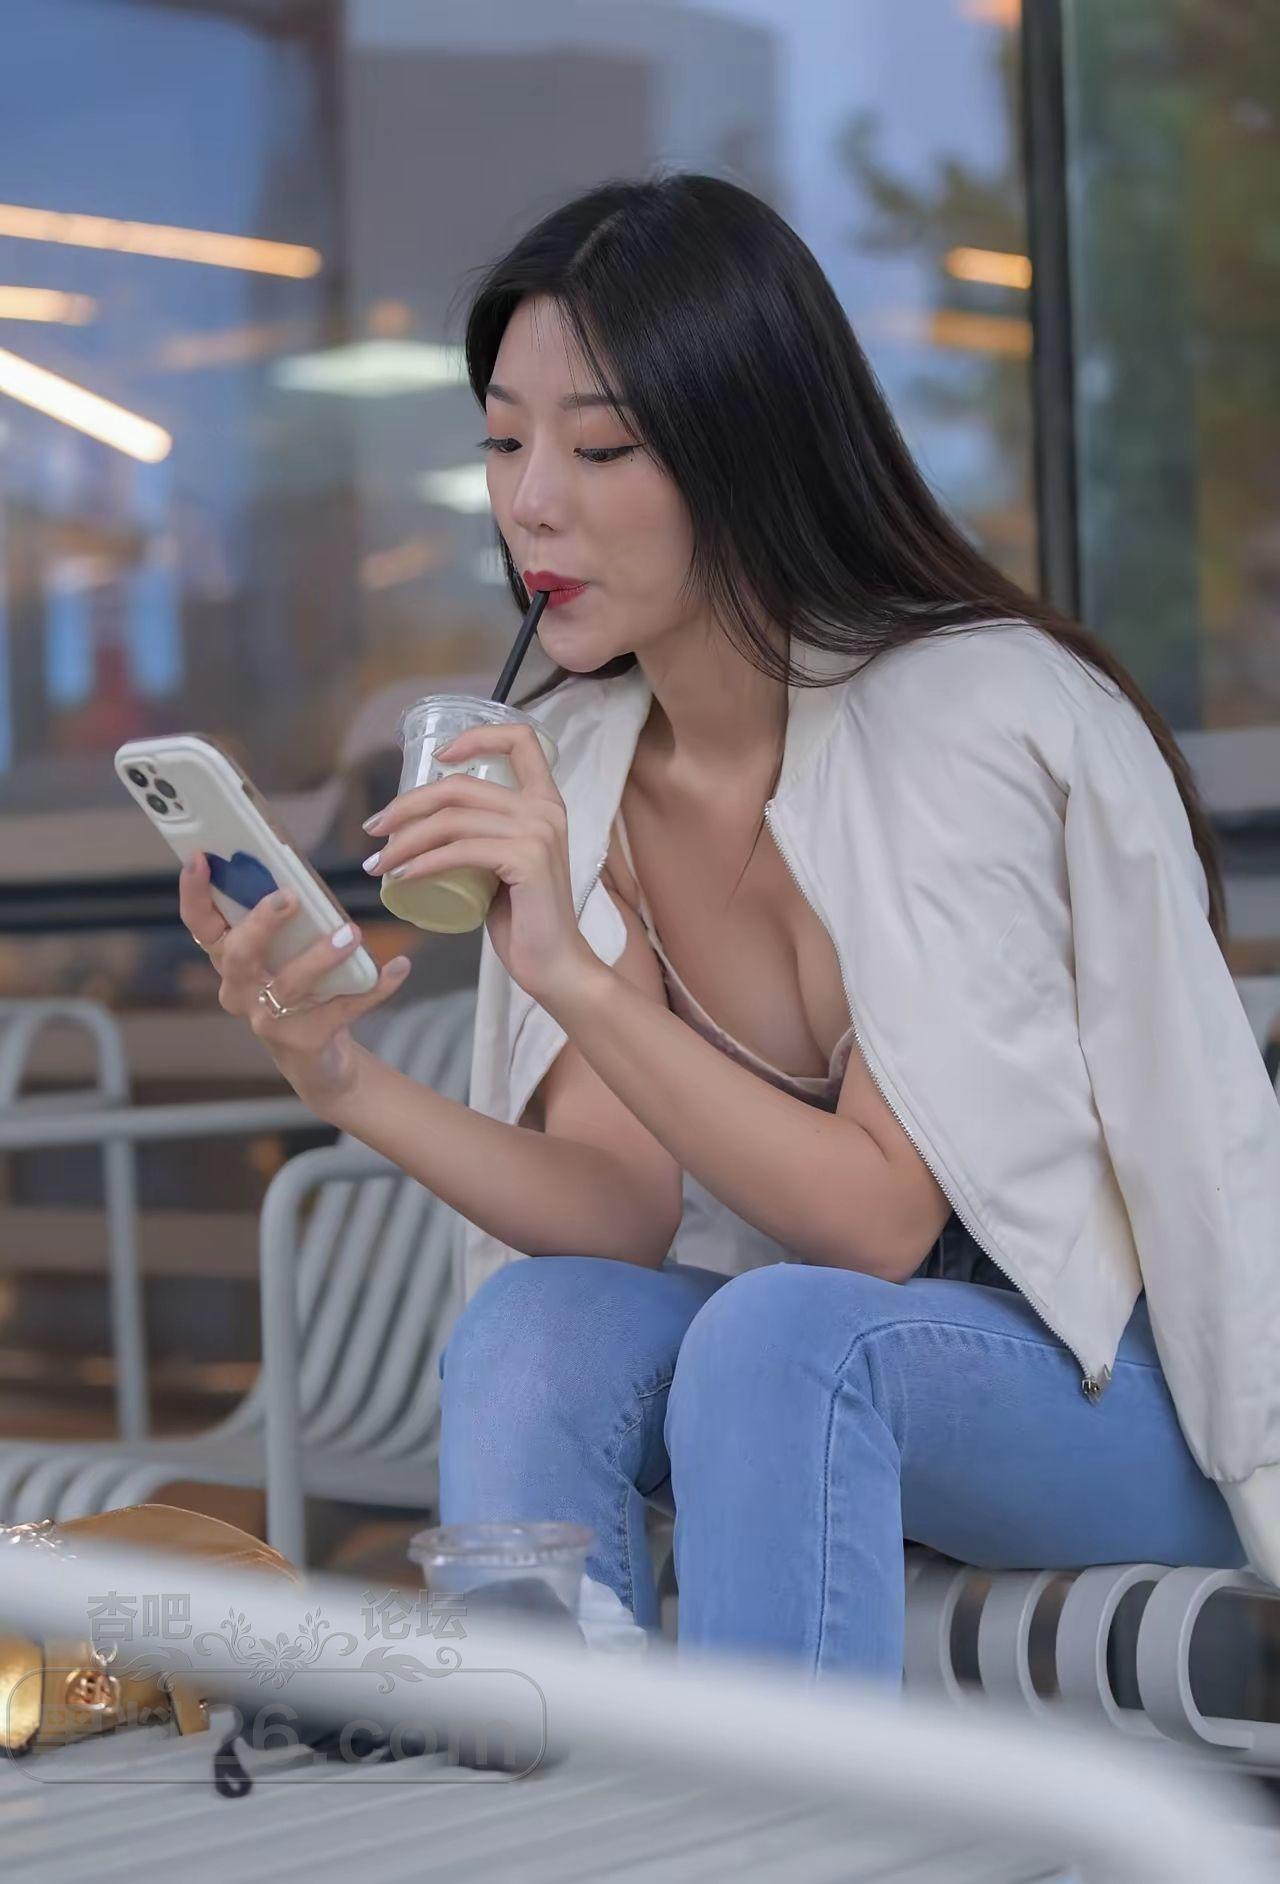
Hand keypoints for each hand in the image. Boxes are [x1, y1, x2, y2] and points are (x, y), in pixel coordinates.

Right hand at [178, 852, 410, 1109]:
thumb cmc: (298, 990)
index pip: (200, 924)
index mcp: (229, 960)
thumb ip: (284, 920)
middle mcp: (240, 991)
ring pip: (290, 984)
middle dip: (260, 924)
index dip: (194, 893)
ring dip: (321, 956)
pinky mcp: (303, 1040)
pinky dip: (374, 987)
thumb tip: (301, 875)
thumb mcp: (284, 954)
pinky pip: (342, 1008)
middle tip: (288, 897)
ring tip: (352, 932)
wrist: (317, 1060)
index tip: (200, 858)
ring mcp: (268, 1020)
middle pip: (238, 955)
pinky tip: (399, 968)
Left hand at [361, 723, 594, 1005]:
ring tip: (379, 863)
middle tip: (375, 829)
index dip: (475, 736)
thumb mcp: (505, 862)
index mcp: (545, 802)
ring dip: (404, 841)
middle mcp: (545, 809)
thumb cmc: (525, 918)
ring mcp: (538, 833)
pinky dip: (422, 862)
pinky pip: (459, 851)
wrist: (554, 963)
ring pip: (452, 820)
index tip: (437, 758)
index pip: (519, 740)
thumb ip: (484, 838)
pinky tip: (403, 876)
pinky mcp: (527, 861)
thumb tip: (429, 826)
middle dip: (407, 804)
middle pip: (461, 786)